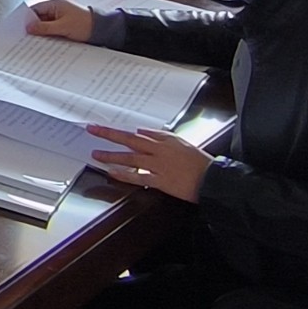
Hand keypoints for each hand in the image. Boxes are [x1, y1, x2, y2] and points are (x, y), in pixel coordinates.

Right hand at [27, 0, 93, 41]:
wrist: (103, 29)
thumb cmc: (86, 24)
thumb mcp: (62, 26)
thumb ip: (44, 27)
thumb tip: (29, 27)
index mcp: (54, 4)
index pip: (34, 10)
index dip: (27, 19)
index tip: (21, 28)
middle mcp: (57, 9)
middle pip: (39, 18)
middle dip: (34, 27)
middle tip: (27, 38)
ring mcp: (61, 17)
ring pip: (46, 25)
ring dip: (42, 33)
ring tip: (37, 42)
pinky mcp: (65, 25)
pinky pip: (52, 29)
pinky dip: (49, 35)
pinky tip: (47, 42)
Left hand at [87, 124, 212, 201]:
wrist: (214, 179)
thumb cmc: (201, 162)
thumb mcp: (182, 143)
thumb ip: (163, 136)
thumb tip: (143, 131)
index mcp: (166, 140)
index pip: (139, 132)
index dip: (121, 130)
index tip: (106, 128)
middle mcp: (160, 151)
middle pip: (130, 139)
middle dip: (110, 134)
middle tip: (93, 129)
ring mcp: (159, 165)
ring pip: (131, 158)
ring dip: (112, 155)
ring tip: (96, 154)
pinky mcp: (161, 181)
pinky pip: (139, 177)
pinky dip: (125, 175)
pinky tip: (112, 172)